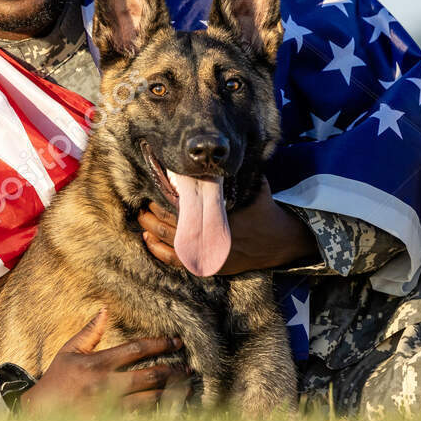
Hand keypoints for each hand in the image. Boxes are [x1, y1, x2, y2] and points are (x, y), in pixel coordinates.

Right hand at [18, 309, 192, 414]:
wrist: (39, 412)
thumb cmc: (56, 379)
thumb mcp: (69, 351)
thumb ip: (89, 332)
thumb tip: (105, 310)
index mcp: (98, 363)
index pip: (135, 349)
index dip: (159, 344)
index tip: (176, 342)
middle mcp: (106, 384)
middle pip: (149, 375)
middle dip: (172, 371)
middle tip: (188, 368)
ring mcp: (108, 406)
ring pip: (149, 399)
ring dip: (170, 393)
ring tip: (186, 388)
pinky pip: (140, 418)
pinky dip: (157, 413)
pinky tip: (171, 410)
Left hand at [139, 178, 316, 274]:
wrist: (279, 242)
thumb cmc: (264, 210)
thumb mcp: (255, 185)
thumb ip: (239, 173)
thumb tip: (225, 154)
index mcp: (215, 215)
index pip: (180, 204)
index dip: (163, 195)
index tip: (153, 185)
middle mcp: (207, 235)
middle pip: (168, 222)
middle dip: (152, 210)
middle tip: (141, 199)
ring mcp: (205, 252)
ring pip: (167, 241)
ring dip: (150, 228)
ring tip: (141, 215)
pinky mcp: (205, 265)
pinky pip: (174, 261)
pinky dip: (158, 250)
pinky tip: (148, 239)